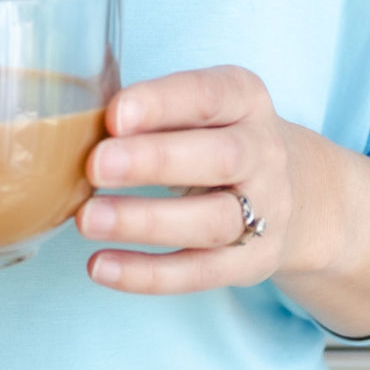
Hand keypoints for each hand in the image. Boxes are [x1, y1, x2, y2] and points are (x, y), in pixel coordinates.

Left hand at [78, 64, 297, 293]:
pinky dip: (147, 274)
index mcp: (246, 100)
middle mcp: (263, 153)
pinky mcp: (250, 263)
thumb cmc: (215, 137)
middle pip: (221, 159)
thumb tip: (72, 130)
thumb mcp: (200, 107)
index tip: (114, 115)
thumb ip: (151, 112)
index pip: (210, 95)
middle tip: (96, 166)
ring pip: (211, 222)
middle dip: (155, 162)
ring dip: (145, 222)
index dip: (162, 104)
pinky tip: (100, 266)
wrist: (296, 193)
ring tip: (87, 219)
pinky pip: (199, 273)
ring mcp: (265, 212)